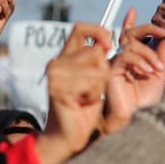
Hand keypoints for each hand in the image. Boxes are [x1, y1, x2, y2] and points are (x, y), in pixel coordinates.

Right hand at [35, 23, 111, 163]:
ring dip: (99, 88)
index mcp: (64, 57)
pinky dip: (94, 96)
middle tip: (93, 90)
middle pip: (96, 53)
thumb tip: (106, 40)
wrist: (68, 135)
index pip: (80, 28)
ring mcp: (55, 75)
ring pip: (97, 70)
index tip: (109, 43)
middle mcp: (56, 63)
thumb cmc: (84, 108)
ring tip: (86, 98)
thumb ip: (96, 60)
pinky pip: (91, 84)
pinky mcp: (58, 88)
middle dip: (104, 73)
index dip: (99, 31)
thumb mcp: (94, 80)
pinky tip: (83, 104)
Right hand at [103, 8, 164, 133]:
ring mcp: (115, 63)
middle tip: (163, 32)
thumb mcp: (157, 76)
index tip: (143, 15)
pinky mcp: (111, 70)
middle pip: (130, 35)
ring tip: (158, 69)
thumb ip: (160, 58)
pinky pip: (125, 56)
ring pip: (131, 46)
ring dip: (149, 54)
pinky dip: (139, 61)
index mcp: (131, 59)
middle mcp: (121, 59)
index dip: (135, 24)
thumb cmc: (145, 101)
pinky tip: (148, 71)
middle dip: (147, 30)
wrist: (138, 117)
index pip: (131, 36)